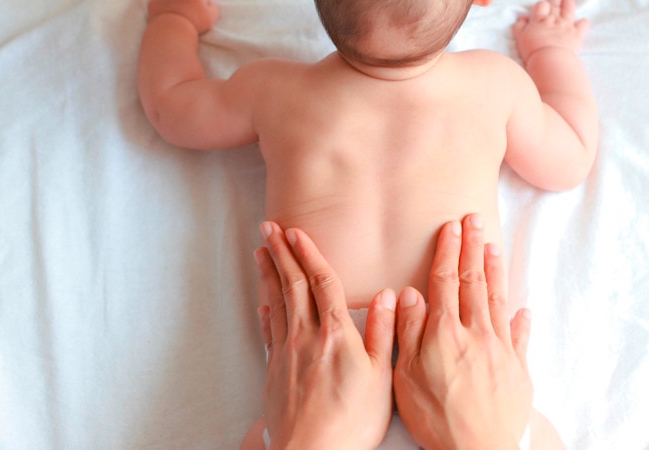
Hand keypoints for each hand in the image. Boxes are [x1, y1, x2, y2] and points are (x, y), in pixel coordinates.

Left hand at [147, 0, 218, 33]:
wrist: (170, 31)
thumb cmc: (193, 24)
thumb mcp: (211, 17)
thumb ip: (215, 8)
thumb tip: (211, 4)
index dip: (208, 0)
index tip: (204, 9)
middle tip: (192, 11)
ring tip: (180, 12)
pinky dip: (166, 3)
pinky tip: (168, 14)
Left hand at [255, 221, 396, 449]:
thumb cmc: (352, 421)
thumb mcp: (380, 376)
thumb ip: (383, 331)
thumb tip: (388, 295)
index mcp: (336, 333)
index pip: (321, 282)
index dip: (309, 253)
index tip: (296, 231)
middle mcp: (307, 336)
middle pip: (292, 284)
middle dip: (281, 253)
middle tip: (269, 227)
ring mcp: (286, 353)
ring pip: (277, 302)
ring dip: (269, 273)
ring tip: (260, 251)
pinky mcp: (274, 371)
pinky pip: (268, 332)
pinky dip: (266, 311)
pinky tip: (265, 302)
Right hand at [394, 214, 532, 449]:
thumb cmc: (437, 419)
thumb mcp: (406, 376)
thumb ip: (409, 331)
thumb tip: (410, 294)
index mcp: (444, 333)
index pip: (446, 281)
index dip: (447, 251)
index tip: (450, 226)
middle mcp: (476, 333)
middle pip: (474, 281)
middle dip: (472, 247)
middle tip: (474, 219)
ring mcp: (500, 350)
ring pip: (498, 300)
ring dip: (495, 270)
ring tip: (493, 246)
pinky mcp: (519, 370)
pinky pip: (521, 336)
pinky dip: (521, 319)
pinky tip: (523, 308)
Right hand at [512, 0, 588, 63]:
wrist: (550, 60)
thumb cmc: (533, 51)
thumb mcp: (520, 39)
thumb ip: (520, 28)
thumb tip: (522, 19)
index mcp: (539, 20)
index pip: (541, 5)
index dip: (542, 4)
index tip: (543, 4)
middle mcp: (554, 19)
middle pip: (556, 4)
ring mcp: (566, 26)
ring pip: (569, 10)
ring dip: (569, 4)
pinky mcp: (577, 34)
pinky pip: (583, 25)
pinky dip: (583, 23)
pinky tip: (583, 22)